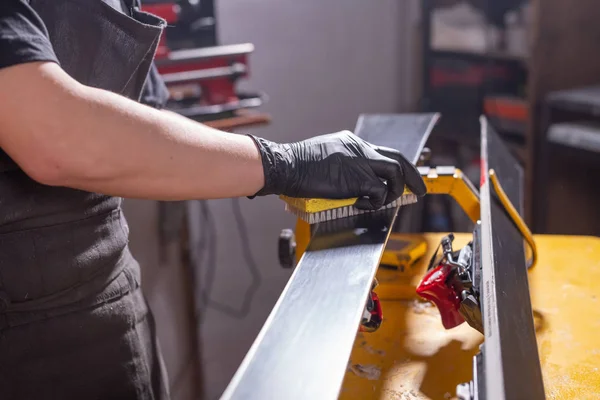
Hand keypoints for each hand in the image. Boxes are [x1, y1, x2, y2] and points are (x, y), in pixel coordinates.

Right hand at [248, 131, 425, 209]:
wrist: (286, 165)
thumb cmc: (296, 165)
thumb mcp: (323, 155)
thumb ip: (339, 164)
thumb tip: (344, 180)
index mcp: (351, 142)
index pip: (381, 151)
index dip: (396, 166)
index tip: (402, 177)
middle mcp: (360, 148)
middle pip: (397, 158)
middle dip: (413, 175)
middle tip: (420, 189)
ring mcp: (361, 161)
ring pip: (396, 172)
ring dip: (396, 190)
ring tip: (388, 202)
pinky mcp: (358, 178)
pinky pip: (380, 192)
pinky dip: (376, 202)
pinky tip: (362, 205)